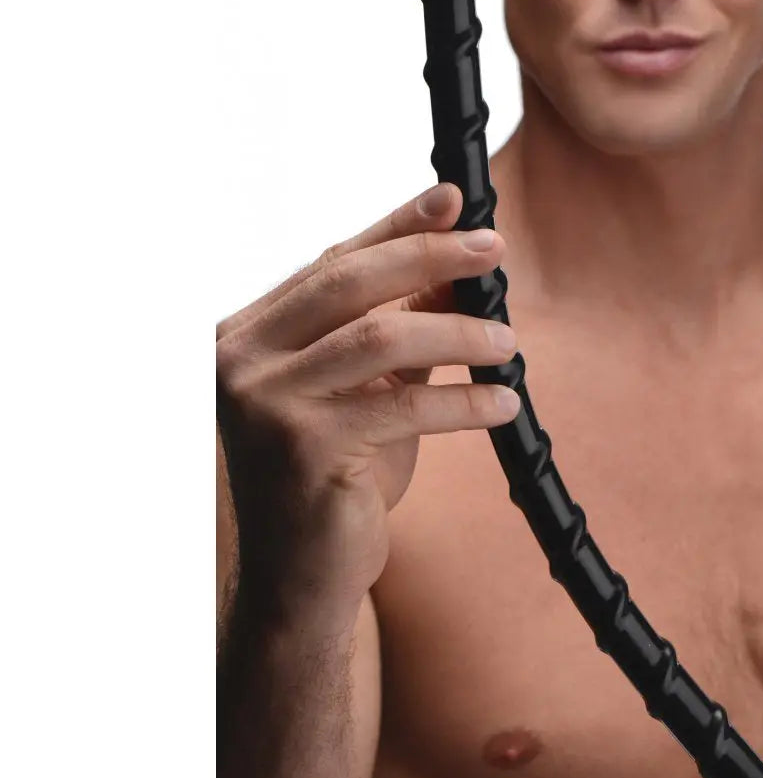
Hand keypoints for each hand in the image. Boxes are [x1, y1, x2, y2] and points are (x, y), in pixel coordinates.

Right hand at [216, 183, 519, 604]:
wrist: (305, 577)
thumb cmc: (339, 479)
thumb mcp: (371, 392)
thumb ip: (401, 330)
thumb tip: (458, 270)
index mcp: (246, 336)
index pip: (330, 264)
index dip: (395, 227)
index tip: (453, 200)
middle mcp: (239, 360)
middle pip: (348, 283)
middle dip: (428, 256)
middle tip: (494, 248)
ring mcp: (264, 403)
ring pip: (379, 337)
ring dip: (457, 333)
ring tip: (508, 343)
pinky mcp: (301, 448)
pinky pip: (403, 406)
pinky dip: (463, 401)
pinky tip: (503, 404)